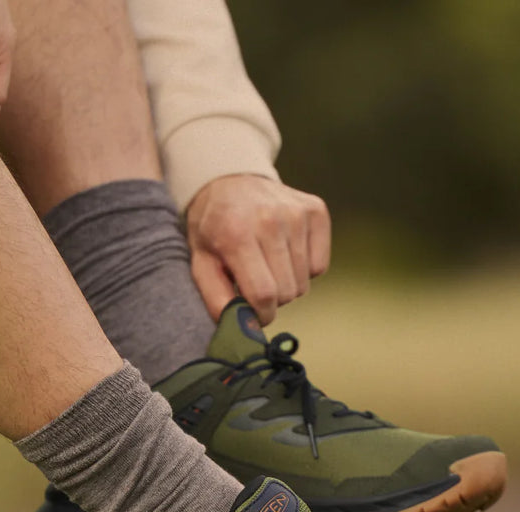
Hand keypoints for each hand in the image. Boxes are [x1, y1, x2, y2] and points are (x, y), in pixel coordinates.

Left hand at [186, 175, 330, 324]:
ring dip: (287, 283)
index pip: (264, 293)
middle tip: (257, 282)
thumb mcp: (200, 260)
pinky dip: (304, 268)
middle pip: (288, 291)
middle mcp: (270, 220)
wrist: (230, 179)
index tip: (254, 312)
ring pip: (304, 281)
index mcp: (236, 234)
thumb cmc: (213, 225)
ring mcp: (296, 213)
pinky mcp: (316, 210)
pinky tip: (285, 253)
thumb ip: (215, 296)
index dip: (261, 313)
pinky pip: (319, 265)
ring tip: (268, 264)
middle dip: (273, 299)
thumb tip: (239, 325)